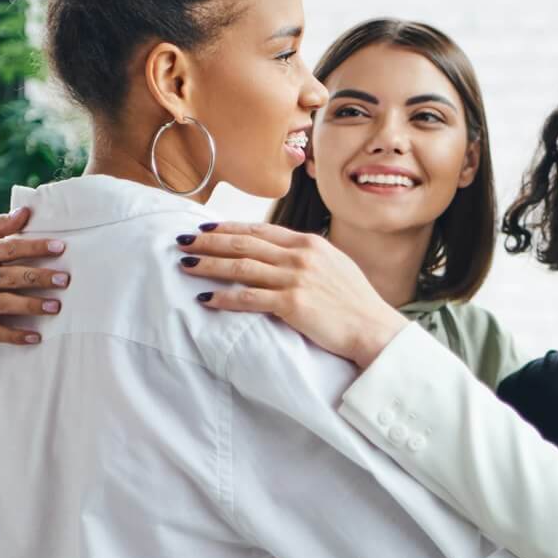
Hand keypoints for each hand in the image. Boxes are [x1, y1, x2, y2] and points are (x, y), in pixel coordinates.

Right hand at [0, 206, 69, 350]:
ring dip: (31, 305)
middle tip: (64, 279)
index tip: (60, 247)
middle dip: (38, 277)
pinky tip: (36, 336)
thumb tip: (25, 211)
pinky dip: (16, 335)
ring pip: (4, 303)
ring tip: (56, 306)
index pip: (8, 248)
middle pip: (9, 275)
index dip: (34, 247)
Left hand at [178, 222, 407, 366]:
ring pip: (240, 268)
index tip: (206, 229)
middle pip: (243, 244)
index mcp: (309, 243)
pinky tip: (204, 298)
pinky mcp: (292, 305)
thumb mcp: (334, 265)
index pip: (259, 231)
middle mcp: (299, 256)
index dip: (228, 228)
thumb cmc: (356, 302)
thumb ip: (307, 256)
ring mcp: (295, 279)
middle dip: (209, 242)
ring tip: (186, 265)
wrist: (374, 328)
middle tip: (183, 241)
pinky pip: (248, 299)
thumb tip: (283, 253)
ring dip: (209, 266)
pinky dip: (223, 298)